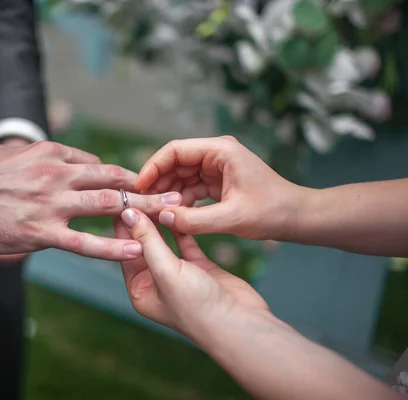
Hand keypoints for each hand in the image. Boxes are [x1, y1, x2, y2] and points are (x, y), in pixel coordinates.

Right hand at [0, 141, 182, 259]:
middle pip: (113, 179)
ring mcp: (51, 203)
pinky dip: (111, 247)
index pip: (99, 165)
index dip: (125, 176)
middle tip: (177, 195)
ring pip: (105, 205)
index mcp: (52, 153)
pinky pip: (84, 242)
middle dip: (148, 188)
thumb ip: (48, 156)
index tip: (146, 185)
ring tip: (170, 217)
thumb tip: (73, 162)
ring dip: (141, 211)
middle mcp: (57, 174)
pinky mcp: (41, 232)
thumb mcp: (16, 153)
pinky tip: (134, 250)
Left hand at [115, 208, 267, 338]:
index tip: (122, 198)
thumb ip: (148, 241)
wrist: (241, 325)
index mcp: (140, 291)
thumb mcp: (166, 272)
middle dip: (143, 219)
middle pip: (144, 243)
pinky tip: (177, 207)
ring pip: (165, 241)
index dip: (124, 225)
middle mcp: (156, 283)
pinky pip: (186, 242)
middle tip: (140, 190)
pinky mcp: (199, 268)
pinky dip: (182, 227)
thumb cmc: (198, 308)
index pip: (126, 250)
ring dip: (162, 220)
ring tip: (157, 195)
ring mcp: (178, 275)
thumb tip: (128, 214)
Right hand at [136, 136, 304, 240]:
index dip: (153, 166)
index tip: (139, 186)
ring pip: (180, 176)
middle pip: (175, 162)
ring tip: (153, 211)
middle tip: (142, 202)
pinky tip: (171, 214)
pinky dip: (180, 200)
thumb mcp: (231, 218)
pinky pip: (190, 188)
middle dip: (157, 181)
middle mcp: (216, 154)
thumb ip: (194, 220)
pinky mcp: (217, 182)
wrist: (297, 218)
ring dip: (167, 192)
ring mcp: (216, 168)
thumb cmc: (272, 212)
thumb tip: (162, 218)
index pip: (175, 150)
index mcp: (220, 151)